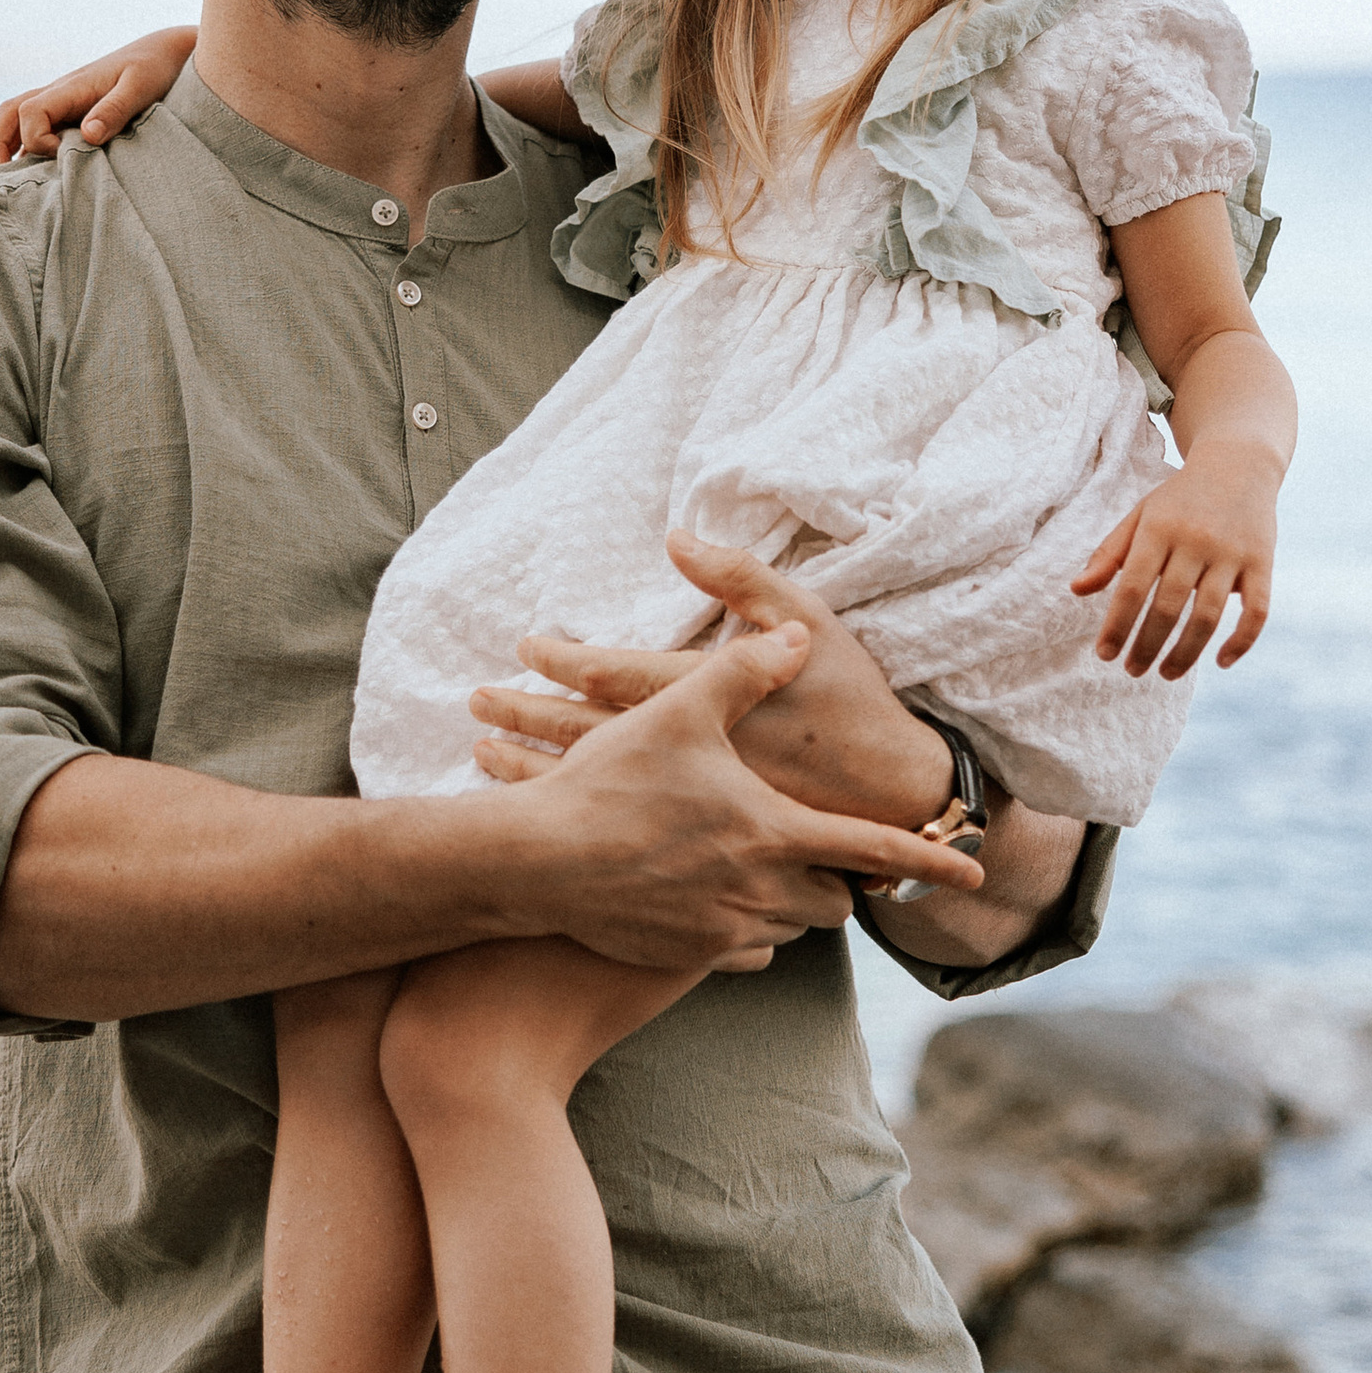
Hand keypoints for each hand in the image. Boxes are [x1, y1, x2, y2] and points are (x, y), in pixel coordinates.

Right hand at [0, 28, 197, 165]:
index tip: (62, 156)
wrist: (167, 52)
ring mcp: (65, 102)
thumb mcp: (140, 88)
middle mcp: (60, 93)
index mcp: (71, 87)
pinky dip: (30, 149)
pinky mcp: (75, 112)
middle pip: (9, 112)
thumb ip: (114, 110)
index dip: (36, 139)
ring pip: (19, 119)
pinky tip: (42, 176)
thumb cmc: (156, 67)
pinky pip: (41, 128)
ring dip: (10, 147)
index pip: (30, 111)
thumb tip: (89, 135)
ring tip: (14, 183)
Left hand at [469, 530, 952, 826]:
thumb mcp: (808, 620)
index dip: (558, 659)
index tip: (523, 647)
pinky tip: (540, 807)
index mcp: (707, 695)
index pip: (609, 673)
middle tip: (476, 701)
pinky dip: (571, 810)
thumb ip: (740, 578)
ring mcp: (688, 800)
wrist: (896, 796)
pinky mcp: (696, 835)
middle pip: (581, 731)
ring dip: (531, 765)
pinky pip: (617, 821)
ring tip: (482, 752)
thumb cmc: (851, 699)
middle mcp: (687, 752)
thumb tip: (676, 537)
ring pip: (591, 783)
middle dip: (523, 713)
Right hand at [497, 612, 980, 973]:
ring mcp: (723, 930)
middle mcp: (759, 890)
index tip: (977, 875)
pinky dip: (747, 931)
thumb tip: (795, 637)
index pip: (875, 850)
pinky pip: (745, 954)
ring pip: (791, 930)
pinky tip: (721, 902)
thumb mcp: (676, 711)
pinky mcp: (686, 956)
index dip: (932, 858)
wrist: (536, 864)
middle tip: (820, 850)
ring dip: (792, 903)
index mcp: (772, 830)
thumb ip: (743, 671)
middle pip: (834, 900)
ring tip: (764, 869)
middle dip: (837, 878)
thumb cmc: (607, 784)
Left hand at [1071, 448, 1278, 674]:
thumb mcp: (1140, 515)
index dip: (1117, 625)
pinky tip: (1221, 661)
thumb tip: (1076, 590)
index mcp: (1159, 529)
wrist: (1239, 463)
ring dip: (1186, 653)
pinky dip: (1241, 641)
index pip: (1132, 587)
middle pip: (1167, 607)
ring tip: (1166, 674)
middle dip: (1147, 646)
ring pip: (1207, 615)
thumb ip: (1108, 553)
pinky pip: (1257, 610)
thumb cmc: (1180, 498)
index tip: (1104, 654)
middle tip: (1133, 671)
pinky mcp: (1262, 562)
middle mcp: (1195, 541)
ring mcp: (1231, 553)